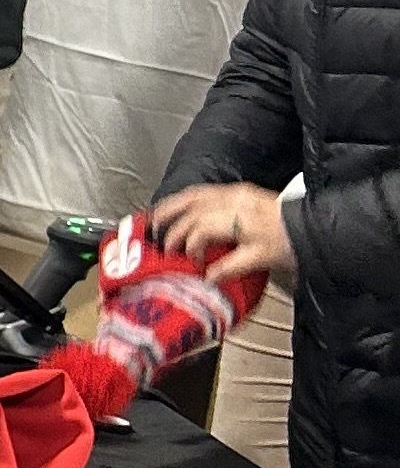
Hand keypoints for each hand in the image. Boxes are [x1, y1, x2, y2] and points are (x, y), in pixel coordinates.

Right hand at [150, 182, 294, 286]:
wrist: (313, 228)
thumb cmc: (291, 243)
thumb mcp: (261, 260)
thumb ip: (229, 268)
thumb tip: (205, 276)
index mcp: (238, 218)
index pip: (200, 228)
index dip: (189, 246)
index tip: (191, 263)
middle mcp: (233, 200)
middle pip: (191, 209)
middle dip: (172, 227)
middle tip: (159, 244)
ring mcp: (235, 193)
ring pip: (193, 194)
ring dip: (171, 206)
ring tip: (153, 218)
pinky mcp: (239, 190)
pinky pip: (203, 190)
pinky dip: (185, 199)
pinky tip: (177, 207)